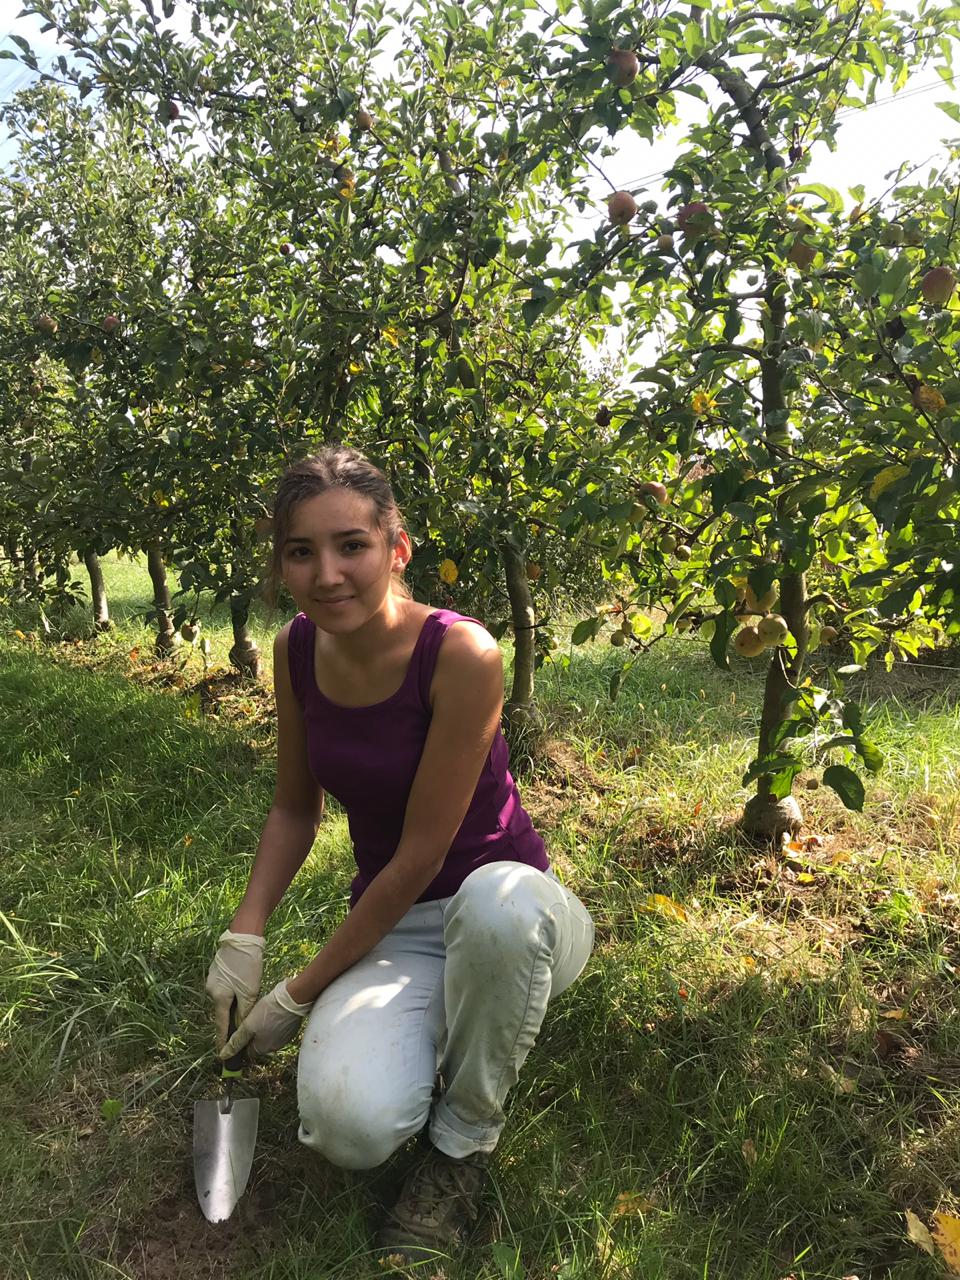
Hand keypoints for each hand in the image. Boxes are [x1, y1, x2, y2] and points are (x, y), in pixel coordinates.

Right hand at [205, 929, 264, 1049]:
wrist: (243, 936)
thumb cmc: (247, 964)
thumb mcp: (249, 991)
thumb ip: (243, 1011)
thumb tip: (240, 1028)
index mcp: (219, 997)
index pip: (221, 1024)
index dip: (222, 1040)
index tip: (221, 1055)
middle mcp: (211, 990)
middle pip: (222, 1011)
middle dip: (229, 1022)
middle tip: (238, 1036)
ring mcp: (212, 979)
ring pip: (224, 999)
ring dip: (232, 1006)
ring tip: (243, 1012)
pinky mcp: (217, 971)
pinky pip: (224, 989)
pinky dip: (232, 995)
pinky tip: (241, 992)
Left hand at [219, 979, 313, 1061]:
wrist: (292, 999)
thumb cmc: (269, 1010)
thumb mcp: (248, 1025)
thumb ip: (236, 1042)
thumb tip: (224, 1056)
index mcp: (262, 1048)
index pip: (247, 1053)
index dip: (241, 1044)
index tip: (239, 1034)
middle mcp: (273, 1047)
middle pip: (257, 1045)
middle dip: (252, 1035)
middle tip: (249, 1021)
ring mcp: (283, 1038)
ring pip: (268, 1037)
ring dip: (263, 1030)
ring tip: (260, 1015)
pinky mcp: (290, 1029)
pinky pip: (278, 1030)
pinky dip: (273, 1024)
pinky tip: (271, 1013)